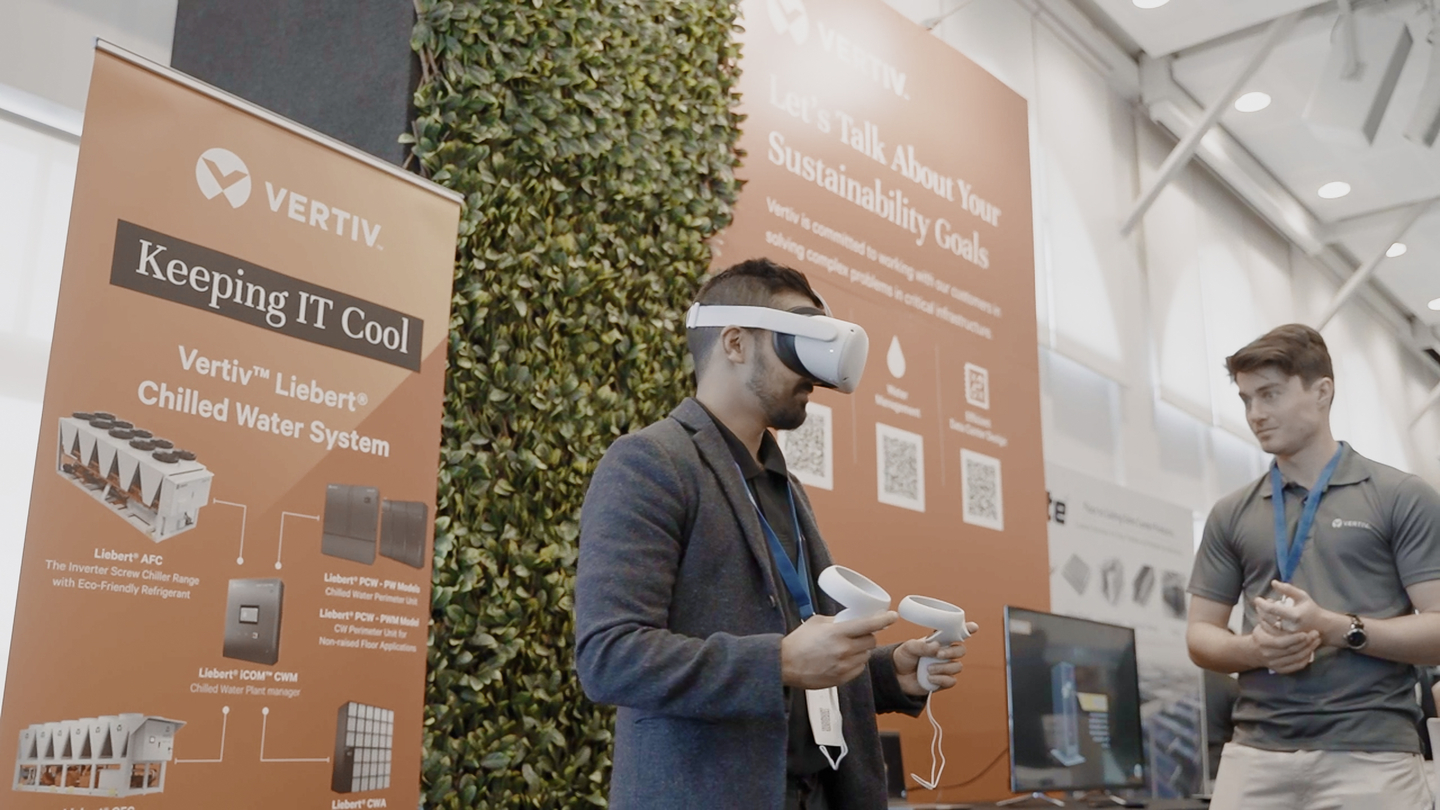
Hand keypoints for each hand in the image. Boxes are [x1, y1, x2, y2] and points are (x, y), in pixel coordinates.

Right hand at [781, 612, 896, 688]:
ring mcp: (843, 666)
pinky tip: (843, 660)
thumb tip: (851, 620)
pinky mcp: (842, 679)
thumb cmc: (798, 642)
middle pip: (871, 641)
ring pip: (866, 656)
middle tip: (859, 634)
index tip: (893, 616)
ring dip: (861, 650)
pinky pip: (859, 669)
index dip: (883, 620)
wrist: (785, 665)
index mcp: (837, 633)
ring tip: (846, 648)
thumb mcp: (816, 623)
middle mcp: (843, 650)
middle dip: (868, 636)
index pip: (868, 625)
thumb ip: (836, 621)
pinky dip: (855, 663)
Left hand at [894, 622, 979, 695]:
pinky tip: (929, 678)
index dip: (967, 629)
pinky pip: (951, 680)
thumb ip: (922, 646)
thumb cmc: (903, 657)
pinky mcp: (943, 681)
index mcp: (939, 640)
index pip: (956, 633)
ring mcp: (945, 667)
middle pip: (961, 650)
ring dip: (943, 667)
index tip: (973, 627)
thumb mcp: (908, 648)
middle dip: (952, 652)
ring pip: (957, 666)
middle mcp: (945, 653)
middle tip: (938, 654)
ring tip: (928, 669)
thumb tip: (936, 646)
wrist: (896, 677)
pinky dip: (941, 679)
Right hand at [1248, 615, 1320, 673]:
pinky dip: (1306, 659)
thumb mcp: (1262, 622)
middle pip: (1291, 650)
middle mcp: (1268, 653)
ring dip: (1309, 649)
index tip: (1306, 632)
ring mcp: (1274, 663)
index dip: (1295, 638)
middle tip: (1315, 634)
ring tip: (1316, 640)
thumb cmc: (1261, 634)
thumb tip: (1273, 600)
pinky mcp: (1280, 669)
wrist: (1253, 651)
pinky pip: (1296, 666)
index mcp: (1263, 641)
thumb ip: (1267, 613)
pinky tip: (1311, 650)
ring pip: (1296, 658)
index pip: (1281, 642)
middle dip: (1306, 643)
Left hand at [1255, 580, 1347, 646]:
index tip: (1257, 599)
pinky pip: (1270, 634)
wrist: (1323, 628)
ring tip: (1265, 610)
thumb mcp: (1302, 596)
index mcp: (1295, 615)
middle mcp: (1290, 627)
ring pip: (1266, 628)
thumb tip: (1273, 582)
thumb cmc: (1311, 610)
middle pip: (1267, 619)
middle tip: (1261, 604)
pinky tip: (1267, 619)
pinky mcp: (1286, 642)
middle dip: (1261, 610)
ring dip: (1262, 617)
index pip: (1272, 609)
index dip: (1262, 603)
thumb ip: (1288, 589)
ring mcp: (1288, 636)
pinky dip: (1266, 626)